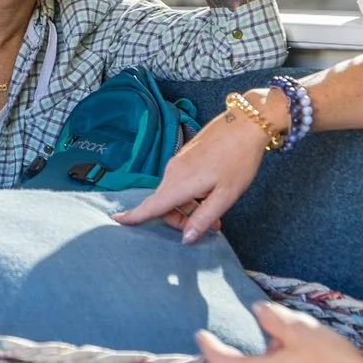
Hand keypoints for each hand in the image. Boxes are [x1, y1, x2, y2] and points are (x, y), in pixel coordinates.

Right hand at [112, 91, 276, 240]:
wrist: (246, 124)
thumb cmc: (238, 160)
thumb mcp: (226, 195)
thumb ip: (203, 218)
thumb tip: (186, 238)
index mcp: (179, 183)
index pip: (151, 206)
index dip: (133, 216)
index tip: (116, 221)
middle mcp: (173, 172)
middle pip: (164, 204)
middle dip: (180, 220)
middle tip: (209, 227)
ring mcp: (178, 163)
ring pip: (174, 194)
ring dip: (189, 208)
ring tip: (216, 215)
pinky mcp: (185, 157)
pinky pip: (180, 183)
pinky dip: (191, 195)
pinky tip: (211, 196)